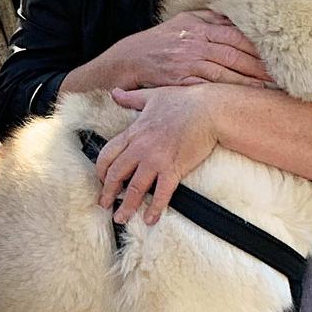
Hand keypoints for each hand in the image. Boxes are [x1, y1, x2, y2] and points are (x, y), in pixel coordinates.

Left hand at [96, 86, 219, 225]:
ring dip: (126, 206)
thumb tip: (115, 92)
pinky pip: (161, 194)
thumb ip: (131, 98)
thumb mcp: (152, 95)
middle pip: (116, 174)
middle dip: (108, 192)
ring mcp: (156, 160)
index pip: (107, 154)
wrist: (210, 110)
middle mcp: (141, 148)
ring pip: (135, 188)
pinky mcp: (174, 169)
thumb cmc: (183, 100)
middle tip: (105, 204)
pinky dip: (154, 208)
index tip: (101, 180)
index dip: (100, 170)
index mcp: (133, 132)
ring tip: (121, 218)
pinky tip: (150, 219)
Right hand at [100, 10, 272, 89]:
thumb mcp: (181, 22)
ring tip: (272, 88)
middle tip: (284, 75)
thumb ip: (208, 18)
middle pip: (235, 54)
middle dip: (261, 65)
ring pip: (226, 71)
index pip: (235, 35)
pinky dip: (229, 92)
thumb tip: (232, 16)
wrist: (127, 60)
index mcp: (197, 27)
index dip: (258, 46)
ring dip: (251, 81)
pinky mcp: (180, 81)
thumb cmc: (157, 42)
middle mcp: (194, 43)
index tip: (279, 54)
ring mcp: (187, 62)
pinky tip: (244, 97)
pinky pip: (210, 87)